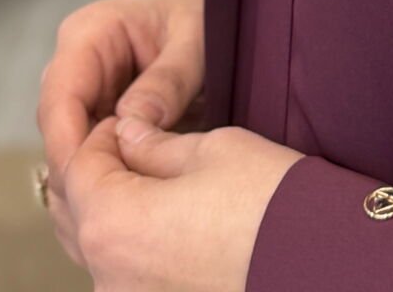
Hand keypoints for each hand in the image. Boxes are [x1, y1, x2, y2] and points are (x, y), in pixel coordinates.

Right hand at [37, 0, 207, 268]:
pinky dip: (110, 172)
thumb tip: (132, 125)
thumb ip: (168, 79)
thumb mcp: (197, 38)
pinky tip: (135, 195)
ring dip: (96, 176)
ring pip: (72, 147)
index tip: (95, 184)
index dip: (70, 147)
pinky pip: (92, 151)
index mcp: (89, 33)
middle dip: (82, 170)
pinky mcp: (97, 114)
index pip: (60, 99)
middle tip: (116, 205)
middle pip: (60, 130)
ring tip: (130, 204)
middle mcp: (75, 63)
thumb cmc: (206, 11)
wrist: (214, 7)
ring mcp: (84, 91)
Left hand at [62, 109, 302, 291]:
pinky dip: (126, 243)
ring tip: (147, 180)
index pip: (78, 167)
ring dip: (108, 210)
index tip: (131, 118)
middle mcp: (106, 274)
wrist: (317, 261)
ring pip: (94, 247)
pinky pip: (120, 274)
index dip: (102, 133)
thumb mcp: (211, 149)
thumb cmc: (267, 198)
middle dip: (96, 172)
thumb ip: (154, 143)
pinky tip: (158, 220)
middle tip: (133, 143)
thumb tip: (128, 134)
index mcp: (113, 222)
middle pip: (74, 213)